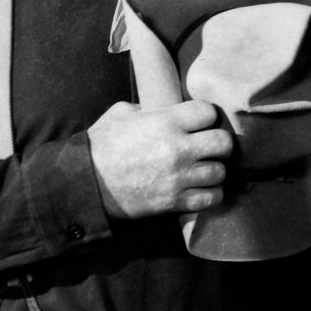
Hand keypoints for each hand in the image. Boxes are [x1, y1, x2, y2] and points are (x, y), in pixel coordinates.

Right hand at [86, 99, 233, 218]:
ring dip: (214, 170)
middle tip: (208, 147)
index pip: (209, 112)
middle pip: (223, 142)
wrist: (87, 182)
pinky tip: (202, 189)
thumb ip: (146, 108)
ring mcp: (179, 177)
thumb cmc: (102, 146)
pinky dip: (211, 194)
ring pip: (220, 172)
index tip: (200, 122)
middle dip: (218, 144)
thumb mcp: (120, 113)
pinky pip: (211, 198)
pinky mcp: (175, 201)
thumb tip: (158, 109)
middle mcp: (178, 148)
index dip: (206, 116)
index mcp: (166, 121)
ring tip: (203, 170)